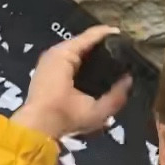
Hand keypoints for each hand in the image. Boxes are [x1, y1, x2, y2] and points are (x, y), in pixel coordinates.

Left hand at [13, 25, 131, 143]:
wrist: (35, 130)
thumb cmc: (64, 117)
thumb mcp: (96, 111)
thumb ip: (116, 96)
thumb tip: (129, 80)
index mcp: (65, 54)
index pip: (92, 35)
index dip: (110, 34)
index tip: (127, 37)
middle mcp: (55, 52)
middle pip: (83, 41)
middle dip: (102, 44)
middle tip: (123, 50)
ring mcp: (48, 60)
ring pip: (75, 50)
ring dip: (92, 53)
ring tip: (113, 58)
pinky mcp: (45, 70)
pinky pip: (68, 58)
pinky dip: (82, 61)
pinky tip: (95, 68)